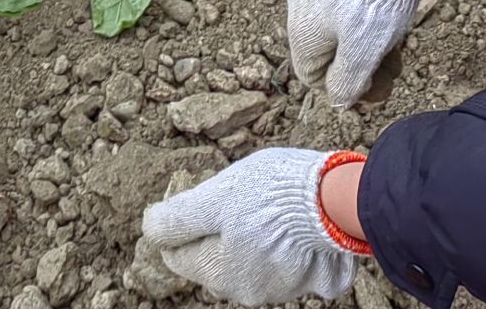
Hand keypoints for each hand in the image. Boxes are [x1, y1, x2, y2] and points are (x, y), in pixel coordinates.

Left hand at [142, 148, 361, 303]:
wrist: (335, 199)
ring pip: (247, 261)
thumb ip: (178, 217)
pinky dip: (281, 244)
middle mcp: (247, 292)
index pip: (177, 256)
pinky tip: (287, 221)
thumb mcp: (214, 196)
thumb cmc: (271, 194)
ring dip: (247, 237)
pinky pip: (283, 262)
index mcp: (219, 275)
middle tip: (234, 199)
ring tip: (264, 205)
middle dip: (215, 232)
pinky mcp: (311, 279)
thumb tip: (150, 228)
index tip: (198, 198)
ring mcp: (281, 289)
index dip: (180, 225)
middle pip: (212, 260)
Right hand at [288, 0, 436, 106]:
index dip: (341, 88)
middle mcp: (296, 1)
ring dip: (359, 32)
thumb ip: (346, 83)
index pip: (310, 75)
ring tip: (391, 31)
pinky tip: (383, 2)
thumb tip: (336, 101)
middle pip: (323, 46)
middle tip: (390, 62)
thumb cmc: (377, 1)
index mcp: (300, 30)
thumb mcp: (364, 54)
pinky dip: (358, 4)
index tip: (373, 86)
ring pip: (332, 17)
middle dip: (355, 59)